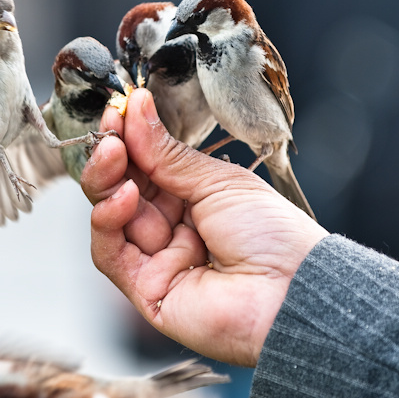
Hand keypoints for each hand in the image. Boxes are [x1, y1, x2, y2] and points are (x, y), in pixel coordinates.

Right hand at [80, 88, 328, 366]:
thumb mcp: (218, 181)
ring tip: (113, 154)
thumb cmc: (272, 235)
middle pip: (121, 188)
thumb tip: (136, 108)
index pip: (145, 165)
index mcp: (191, 199)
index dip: (128, 138)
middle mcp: (170, 228)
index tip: (119, 110)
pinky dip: (108, 220)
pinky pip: (110, 253)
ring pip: (109, 217)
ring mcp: (156, 259)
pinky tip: (124, 195)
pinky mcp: (145, 289)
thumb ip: (168, 153)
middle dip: (112, 156)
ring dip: (106, 182)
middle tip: (110, 131)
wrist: (292, 289)